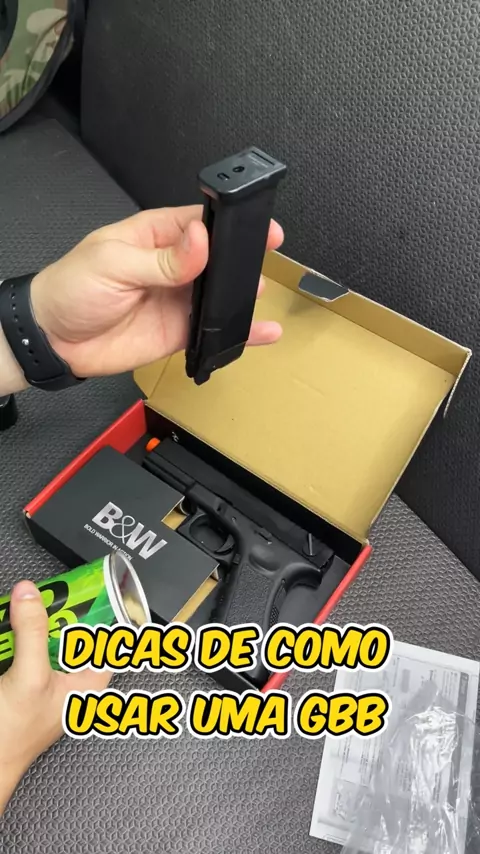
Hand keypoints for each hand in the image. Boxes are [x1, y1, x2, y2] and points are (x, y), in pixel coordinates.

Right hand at [0, 581, 109, 814]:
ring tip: (39, 601)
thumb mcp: (29, 675)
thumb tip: (31, 595)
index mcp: (89, 684)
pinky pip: (33, 651)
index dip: (117, 618)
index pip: (114, 644)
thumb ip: (33, 633)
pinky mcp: (26, 682)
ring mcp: (49, 683)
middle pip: (82, 637)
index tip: (113, 591)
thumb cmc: (13, 738)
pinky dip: (27, 636)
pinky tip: (17, 625)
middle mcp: (73, 683)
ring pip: (55, 642)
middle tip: (68, 588)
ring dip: (47, 624)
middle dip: (75, 613)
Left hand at [30, 206, 283, 377]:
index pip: (201, 223)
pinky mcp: (179, 331)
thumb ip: (161, 259)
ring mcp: (178, 299)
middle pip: (218, 259)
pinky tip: (262, 331)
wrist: (55, 340)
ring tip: (256, 295)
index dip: (231, 225)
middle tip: (261, 264)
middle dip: (242, 260)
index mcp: (155, 235)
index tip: (260, 229)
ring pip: (220, 295)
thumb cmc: (73, 288)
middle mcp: (172, 266)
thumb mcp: (114, 264)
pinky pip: (214, 330)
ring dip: (241, 295)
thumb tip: (201, 241)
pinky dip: (239, 332)